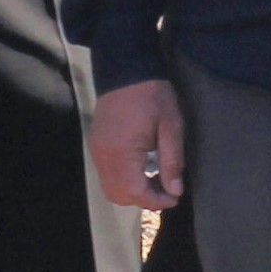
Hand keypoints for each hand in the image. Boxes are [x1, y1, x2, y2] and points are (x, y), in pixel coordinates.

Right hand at [90, 78, 184, 212]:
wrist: (126, 70)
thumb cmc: (152, 96)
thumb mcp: (171, 127)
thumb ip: (172, 162)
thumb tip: (175, 190)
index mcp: (122, 152)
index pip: (135, 192)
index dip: (156, 201)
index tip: (175, 198)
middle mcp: (104, 156)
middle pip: (118, 195)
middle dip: (143, 200)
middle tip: (166, 192)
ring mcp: (96, 151)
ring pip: (110, 187)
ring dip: (132, 192)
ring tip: (156, 183)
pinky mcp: (96, 144)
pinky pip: (106, 174)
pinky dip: (123, 180)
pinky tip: (142, 171)